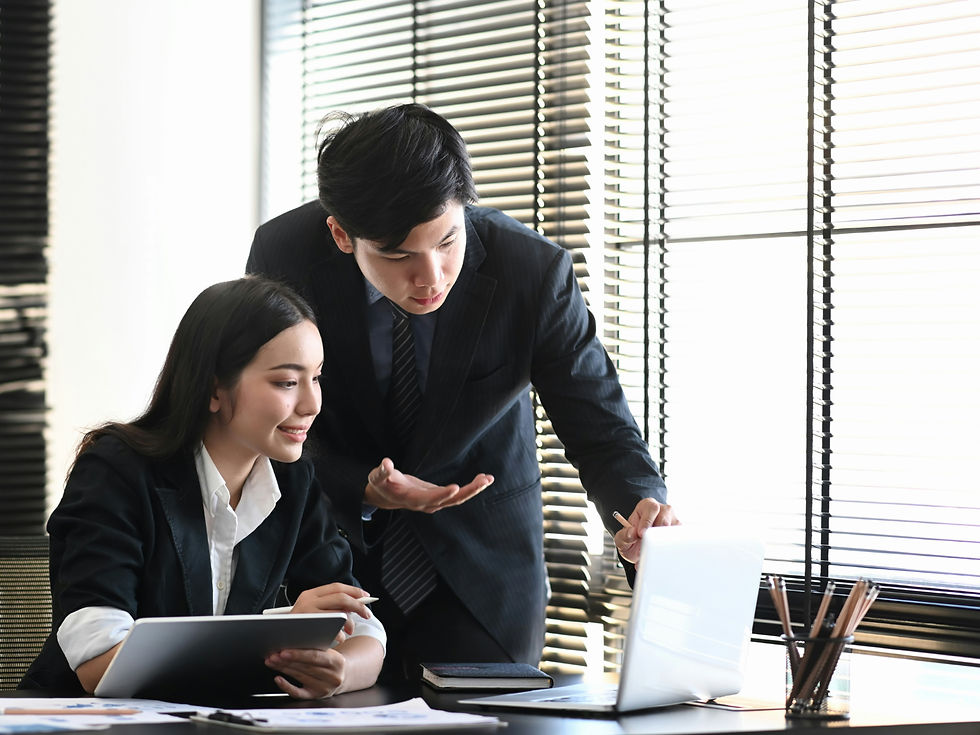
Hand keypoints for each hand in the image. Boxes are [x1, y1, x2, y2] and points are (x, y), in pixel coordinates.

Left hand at [266, 646, 347, 698]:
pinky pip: (298, 693)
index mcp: (337, 662)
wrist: (342, 675)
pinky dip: (286, 686)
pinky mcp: (315, 696)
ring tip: (272, 662)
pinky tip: (278, 678)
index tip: (284, 651)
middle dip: (287, 661)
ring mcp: (324, 688)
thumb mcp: (331, 651)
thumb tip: (295, 641)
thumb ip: (318, 647)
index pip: (315, 657)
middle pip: (305, 667)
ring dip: (283, 668)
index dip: (298, 654)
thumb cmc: (332, 660)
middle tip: (273, 655)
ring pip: (300, 677)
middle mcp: (332, 677)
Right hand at [289, 583, 374, 644]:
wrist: (277, 642)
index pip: (337, 587)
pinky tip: (339, 638)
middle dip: (358, 606)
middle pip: (341, 598)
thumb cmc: (298, 628)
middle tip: (367, 615)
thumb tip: (354, 605)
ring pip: (339, 614)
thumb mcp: (311, 612)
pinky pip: (332, 630)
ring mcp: (307, 614)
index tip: (366, 596)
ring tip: (349, 631)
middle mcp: (308, 601)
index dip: (354, 591)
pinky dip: (340, 634)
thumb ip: (329, 606)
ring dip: (349, 623)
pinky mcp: (307, 628)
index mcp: (310, 594)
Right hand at [364, 457, 492, 512]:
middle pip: (451, 501)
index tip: (456, 488)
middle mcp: (426, 503)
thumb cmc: (381, 484)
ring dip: (474, 489)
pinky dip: (471, 488)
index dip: (442, 494)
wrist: (385, 496)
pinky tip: (483, 479)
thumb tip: (386, 463)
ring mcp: (435, 502)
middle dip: (468, 492)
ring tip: (488, 478)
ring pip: (458, 499)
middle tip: (484, 481)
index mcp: (412, 499)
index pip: (430, 498)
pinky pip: (458, 495)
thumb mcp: (377, 477)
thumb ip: (381, 471)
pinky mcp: (439, 497)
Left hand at [614, 498, 679, 564]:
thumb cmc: (632, 539)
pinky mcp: (680, 534)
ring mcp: (674, 522)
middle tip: (645, 548)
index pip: (652, 508)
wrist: (640, 550)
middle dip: (654, 536)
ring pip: (673, 532)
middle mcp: (663, 511)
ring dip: (661, 546)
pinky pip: (679, 542)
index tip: (641, 533)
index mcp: (648, 506)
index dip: (647, 521)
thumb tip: (632, 532)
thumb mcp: (622, 539)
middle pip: (665, 519)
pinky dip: (669, 552)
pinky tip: (659, 557)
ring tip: (649, 556)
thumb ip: (624, 536)